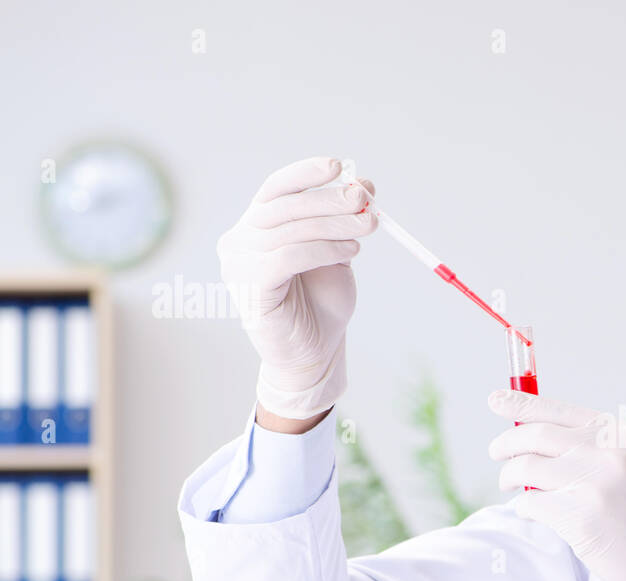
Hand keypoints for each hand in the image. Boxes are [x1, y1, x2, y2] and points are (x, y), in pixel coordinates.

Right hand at [217, 156, 378, 419]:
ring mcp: (238, 265)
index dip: (305, 175)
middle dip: (329, 200)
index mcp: (256, 226)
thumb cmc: (322, 301)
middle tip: (365, 199)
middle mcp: (239, 241)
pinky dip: (321, 249)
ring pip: (287, 231)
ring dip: (334, 224)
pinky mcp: (249, 289)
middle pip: (283, 207)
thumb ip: (342, 220)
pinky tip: (350, 252)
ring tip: (368, 227)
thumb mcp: (336, 252)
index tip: (339, 165)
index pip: (275, 189)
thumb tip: (362, 183)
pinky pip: (286, 258)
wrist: (316, 350)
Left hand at [487, 389, 625, 580]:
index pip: (561, 411)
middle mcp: (609, 453)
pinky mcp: (580, 519)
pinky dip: (526, 508)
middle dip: (507, 444)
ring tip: (513, 487)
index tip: (496, 400)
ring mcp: (594, 485)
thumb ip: (595, 451)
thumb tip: (537, 442)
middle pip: (537, 436)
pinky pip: (532, 504)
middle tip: (497, 453)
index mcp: (623, 436)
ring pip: (527, 469)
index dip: (522, 405)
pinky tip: (535, 512)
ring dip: (511, 477)